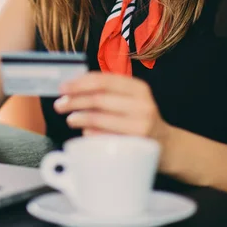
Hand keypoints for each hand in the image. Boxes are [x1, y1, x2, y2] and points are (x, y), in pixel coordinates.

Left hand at [54, 72, 172, 151]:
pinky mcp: (137, 143)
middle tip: (59, 105)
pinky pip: (106, 137)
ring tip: (69, 119)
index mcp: (137, 88)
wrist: (167, 145)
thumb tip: (70, 90)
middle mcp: (141, 103)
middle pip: (99, 98)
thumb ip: (106, 93)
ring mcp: (141, 124)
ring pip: (101, 117)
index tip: (62, 88)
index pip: (103, 80)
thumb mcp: (129, 100)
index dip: (79, 83)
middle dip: (74, 101)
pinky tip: (85, 132)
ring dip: (79, 117)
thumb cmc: (139, 120)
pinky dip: (91, 133)